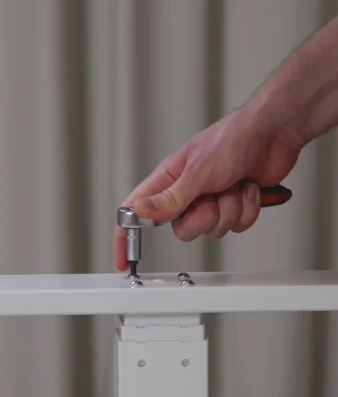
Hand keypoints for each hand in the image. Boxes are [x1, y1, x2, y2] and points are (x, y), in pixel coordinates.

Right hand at [114, 106, 299, 271]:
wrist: (272, 135)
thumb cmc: (233, 139)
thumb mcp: (196, 171)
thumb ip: (169, 197)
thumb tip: (140, 212)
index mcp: (169, 180)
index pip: (137, 211)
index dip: (126, 237)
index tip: (123, 261)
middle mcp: (188, 192)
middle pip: (183, 229)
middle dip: (204, 218)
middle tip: (212, 197)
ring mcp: (212, 200)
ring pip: (213, 230)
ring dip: (230, 209)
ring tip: (233, 185)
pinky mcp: (235, 206)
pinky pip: (237, 226)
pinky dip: (247, 209)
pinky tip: (248, 189)